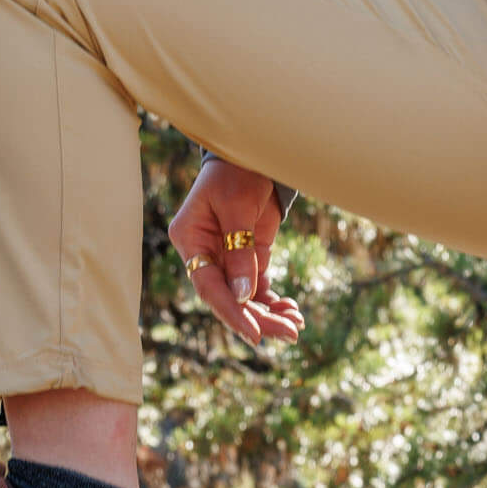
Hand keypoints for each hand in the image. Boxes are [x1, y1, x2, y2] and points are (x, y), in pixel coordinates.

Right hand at [167, 157, 304, 347]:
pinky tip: (292, 310)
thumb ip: (240, 252)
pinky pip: (258, 288)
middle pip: (229, 298)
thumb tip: (243, 295)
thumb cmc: (237, 172)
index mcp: (190, 240)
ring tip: (296, 324)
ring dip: (270, 314)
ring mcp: (226, 258)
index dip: (231, 313)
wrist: (254, 153)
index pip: (208, 287)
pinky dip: (274, 302)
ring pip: (245, 298)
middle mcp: (205, 254)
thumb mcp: (237, 208)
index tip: (255, 335)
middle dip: (259, 318)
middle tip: (289, 333)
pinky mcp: (249, 257)